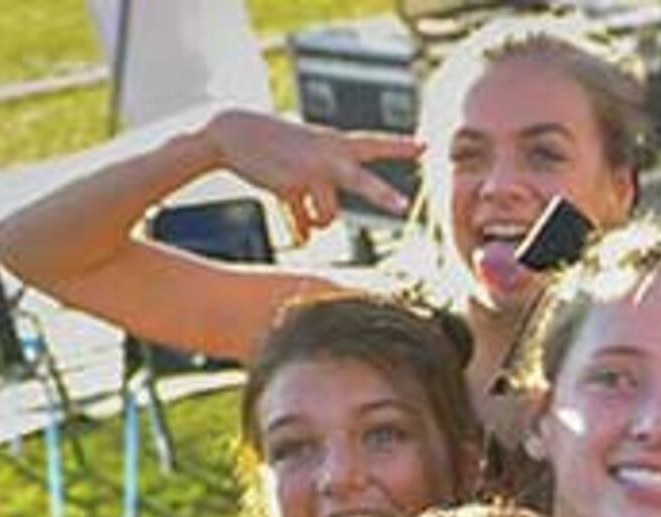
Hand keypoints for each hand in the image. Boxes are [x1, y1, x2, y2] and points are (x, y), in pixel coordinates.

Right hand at [207, 107, 422, 244]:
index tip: (426, 147)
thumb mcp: (308, 161)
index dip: (400, 147)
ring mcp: (307, 171)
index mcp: (338, 144)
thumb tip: (309, 240)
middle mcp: (327, 156)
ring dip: (319, 220)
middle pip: (361, 183)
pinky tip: (293, 223)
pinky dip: (299, 228)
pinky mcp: (287, 186)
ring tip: (305, 205)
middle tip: (402, 207)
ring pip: (329, 217)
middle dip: (382, 196)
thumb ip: (319, 195)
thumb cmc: (279, 146)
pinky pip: (303, 225)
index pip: (375, 144)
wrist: (234, 132)